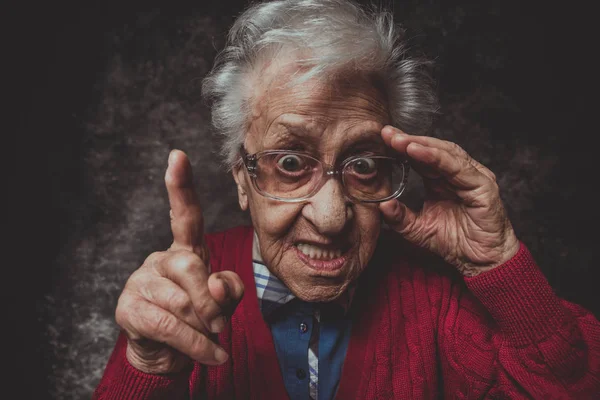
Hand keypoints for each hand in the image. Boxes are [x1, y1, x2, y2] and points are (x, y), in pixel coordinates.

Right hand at [115, 150, 244, 373]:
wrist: (168, 353)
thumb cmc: (200, 318)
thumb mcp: (224, 302)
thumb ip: (229, 289)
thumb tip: (217, 285)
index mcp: (186, 251)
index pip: (185, 215)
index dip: (181, 187)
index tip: (178, 156)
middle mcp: (160, 260)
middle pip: (189, 265)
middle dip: (211, 299)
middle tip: (220, 323)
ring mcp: (140, 283)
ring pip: (180, 301)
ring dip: (204, 328)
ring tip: (214, 340)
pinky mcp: (128, 310)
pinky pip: (168, 326)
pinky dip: (196, 346)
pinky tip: (212, 356)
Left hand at [379, 126, 519, 275]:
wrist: (480, 261)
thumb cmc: (454, 242)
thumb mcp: (417, 230)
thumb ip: (399, 217)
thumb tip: (381, 204)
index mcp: (441, 181)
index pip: (420, 158)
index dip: (402, 148)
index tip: (382, 139)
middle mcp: (458, 174)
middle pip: (433, 150)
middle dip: (409, 140)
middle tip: (387, 133)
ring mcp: (472, 177)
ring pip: (446, 153)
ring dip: (422, 145)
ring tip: (401, 141)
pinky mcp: (483, 186)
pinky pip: (459, 168)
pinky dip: (439, 158)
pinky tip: (420, 152)